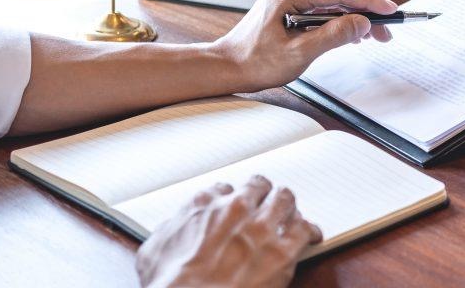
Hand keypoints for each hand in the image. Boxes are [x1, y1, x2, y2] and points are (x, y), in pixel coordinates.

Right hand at [136, 176, 322, 287]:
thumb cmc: (170, 286)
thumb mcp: (152, 252)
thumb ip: (170, 230)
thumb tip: (175, 227)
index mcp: (204, 205)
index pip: (223, 189)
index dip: (231, 198)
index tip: (233, 205)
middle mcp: (236, 208)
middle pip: (259, 186)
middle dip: (263, 193)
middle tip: (267, 200)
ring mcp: (262, 227)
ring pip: (285, 200)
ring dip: (288, 205)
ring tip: (291, 212)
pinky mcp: (283, 250)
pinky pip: (305, 229)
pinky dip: (309, 230)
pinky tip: (311, 235)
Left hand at [212, 0, 397, 91]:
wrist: (227, 67)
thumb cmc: (255, 62)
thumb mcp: (300, 53)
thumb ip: (334, 36)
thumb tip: (362, 24)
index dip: (369, 1)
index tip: (390, 11)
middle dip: (364, 10)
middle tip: (384, 32)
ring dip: (352, 15)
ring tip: (370, 36)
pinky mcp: (287, 6)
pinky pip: (320, 7)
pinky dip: (337, 18)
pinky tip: (348, 33)